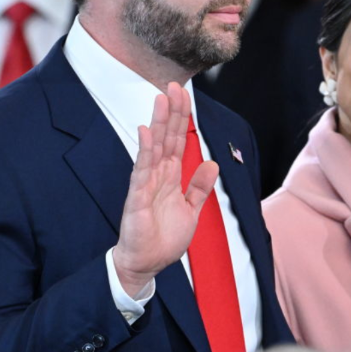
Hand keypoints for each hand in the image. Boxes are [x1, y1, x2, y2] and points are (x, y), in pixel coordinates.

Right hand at [113, 83, 219, 296]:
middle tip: (174, 86)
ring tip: (161, 99)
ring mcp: (146, 184)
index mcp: (171, 176)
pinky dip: (144, 151)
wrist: (147, 264)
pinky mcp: (138, 197)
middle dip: (172, 112)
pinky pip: (141, 170)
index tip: (185, 95)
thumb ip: (199, 187)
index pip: (178, 141)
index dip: (182, 119)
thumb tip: (212, 164)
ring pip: (154, 147)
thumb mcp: (191, 210)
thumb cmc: (164, 238)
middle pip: (167, 137)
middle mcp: (158, 175)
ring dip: (158, 123)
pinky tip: (146, 132)